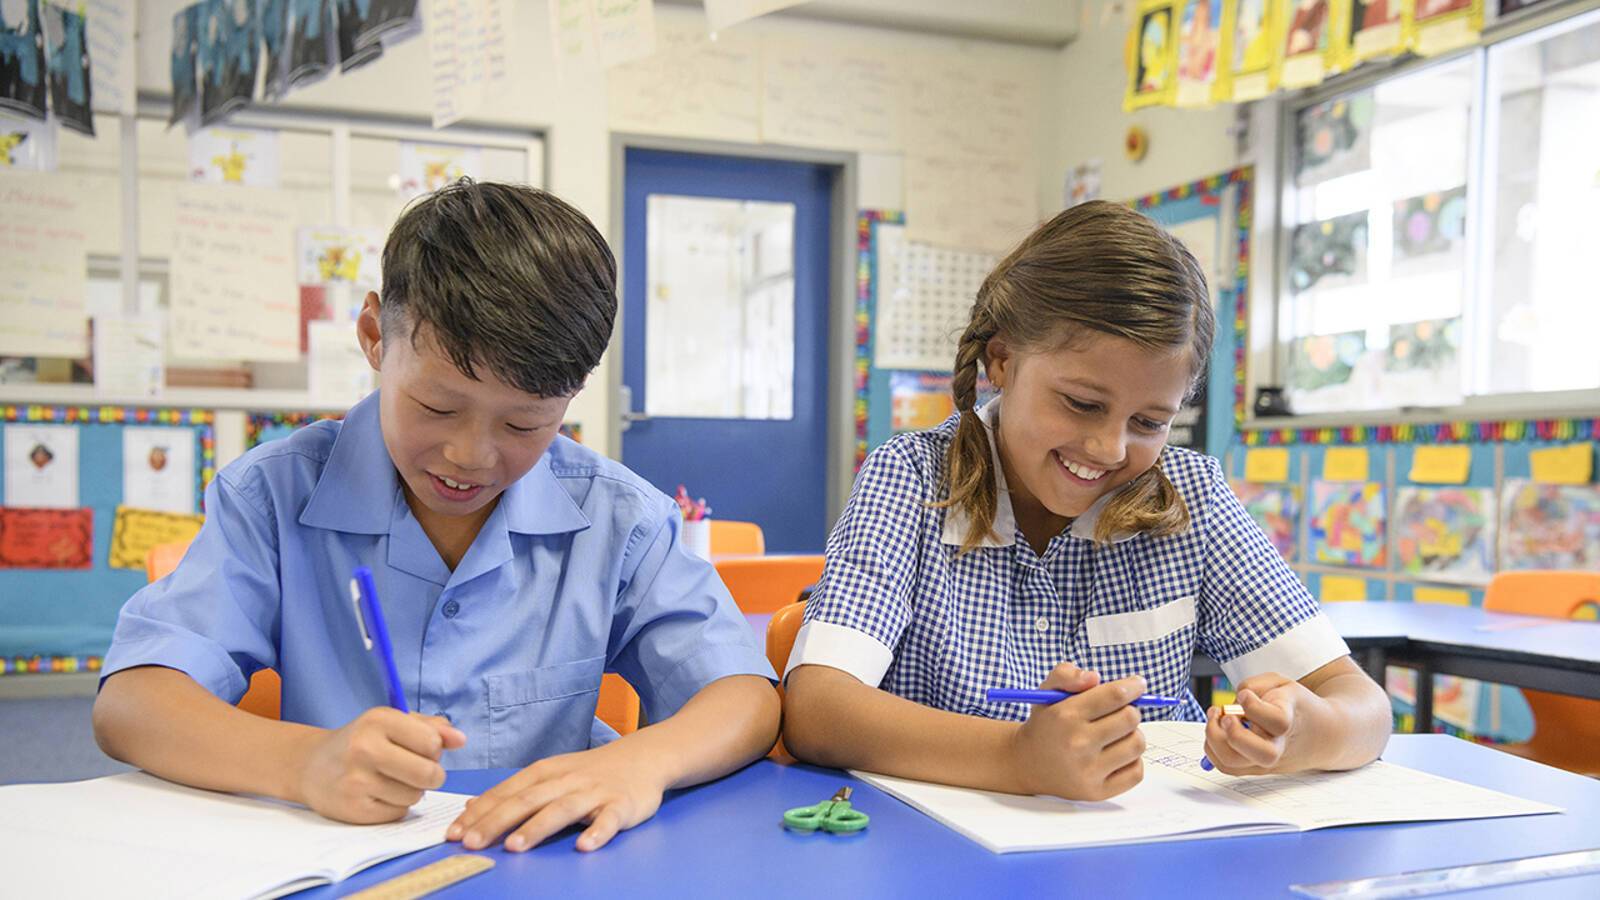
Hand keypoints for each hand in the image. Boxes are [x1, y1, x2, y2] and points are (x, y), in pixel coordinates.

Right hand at [296, 708, 464, 823]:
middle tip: (419, 771)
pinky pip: (398, 813)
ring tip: (393, 780)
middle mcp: (364, 748)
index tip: (422, 749)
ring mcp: (356, 781)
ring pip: (415, 796)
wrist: (311, 765)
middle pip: (428, 774)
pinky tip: (379, 794)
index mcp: (378, 720)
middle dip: (432, 775)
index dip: (435, 749)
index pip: (432, 742)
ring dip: (413, 791)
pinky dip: (396, 806)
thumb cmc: (362, 740)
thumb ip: (431, 727)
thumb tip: (461, 739)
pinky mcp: (352, 809)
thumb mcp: (393, 723)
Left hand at [446, 741, 670, 852]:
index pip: (506, 792)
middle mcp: (566, 780)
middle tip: (472, 843)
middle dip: (497, 822)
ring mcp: (594, 792)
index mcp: (545, 772)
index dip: (480, 813)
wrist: (644, 757)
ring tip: (515, 847)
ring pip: (563, 809)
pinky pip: (609, 820)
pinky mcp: (621, 805)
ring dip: (537, 827)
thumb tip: (472, 807)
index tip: (454, 833)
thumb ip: (514, 791)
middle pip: (527, 800)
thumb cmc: (591, 771)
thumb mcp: (550, 774)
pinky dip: (597, 832)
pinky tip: (584, 846)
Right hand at [1006, 663, 1147, 801]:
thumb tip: (1095, 678)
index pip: (1115, 695)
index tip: (1138, 684)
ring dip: (1132, 735)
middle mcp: (1078, 744)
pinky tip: (1116, 754)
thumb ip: (1067, 674)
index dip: (1133, 686)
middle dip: (1129, 710)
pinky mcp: (1097, 791)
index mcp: (1066, 715)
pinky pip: (1136, 772)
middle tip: (1120, 712)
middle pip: (1131, 718)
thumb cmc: (1046, 724)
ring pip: (1137, 744)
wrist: (1028, 764)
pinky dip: (1132, 760)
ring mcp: (1089, 771)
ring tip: (1116, 734)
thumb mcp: (1047, 691)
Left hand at [1203, 673, 1325, 774]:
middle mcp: (1279, 746)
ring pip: (1235, 763)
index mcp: (1290, 720)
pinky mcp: (1254, 768)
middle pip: (1260, 753)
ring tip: (1216, 717)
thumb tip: (1233, 702)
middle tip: (1226, 716)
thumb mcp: (1281, 683)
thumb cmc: (1295, 706)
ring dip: (1214, 739)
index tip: (1245, 695)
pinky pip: (1226, 766)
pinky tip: (1216, 729)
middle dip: (1234, 733)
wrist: (1320, 734)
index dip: (1253, 706)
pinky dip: (1211, 749)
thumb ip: (1255, 685)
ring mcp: (1266, 761)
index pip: (1276, 720)